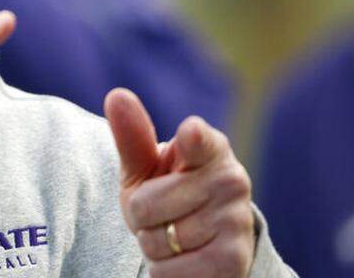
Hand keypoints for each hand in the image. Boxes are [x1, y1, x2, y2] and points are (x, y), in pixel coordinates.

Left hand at [105, 89, 254, 277]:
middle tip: (161, 215)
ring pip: (157, 240)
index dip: (191, 138)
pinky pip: (170, 271)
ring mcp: (236, 220)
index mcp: (208, 147)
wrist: (203, 246)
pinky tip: (184, 260)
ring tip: (174, 237)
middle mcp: (231, 179)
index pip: (197, 140)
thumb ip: (133, 135)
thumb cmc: (166, 195)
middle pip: (144, 205)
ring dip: (154, 246)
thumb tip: (116, 94)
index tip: (189, 132)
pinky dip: (165, 271)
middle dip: (140, 218)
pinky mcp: (235, 260)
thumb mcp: (145, 168)